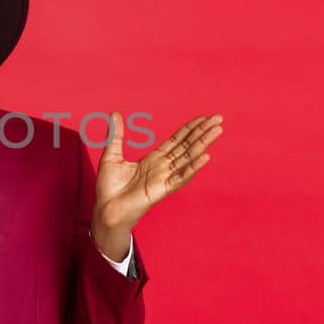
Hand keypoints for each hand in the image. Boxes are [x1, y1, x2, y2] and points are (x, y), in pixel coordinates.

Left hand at [93, 112, 222, 236]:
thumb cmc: (109, 187)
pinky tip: (205, 157)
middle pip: (186, 146)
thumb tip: (114, 113)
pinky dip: (192, 168)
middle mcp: (162, 167)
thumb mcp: (111, 155)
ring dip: (203, 144)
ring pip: (188, 158)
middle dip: (202, 132)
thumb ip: (116, 135)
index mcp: (153, 159)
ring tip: (217, 131)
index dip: (190, 128)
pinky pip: (180, 177)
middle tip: (218, 118)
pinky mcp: (162, 190)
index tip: (203, 117)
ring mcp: (164, 178)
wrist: (105, 209)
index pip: (176, 140)